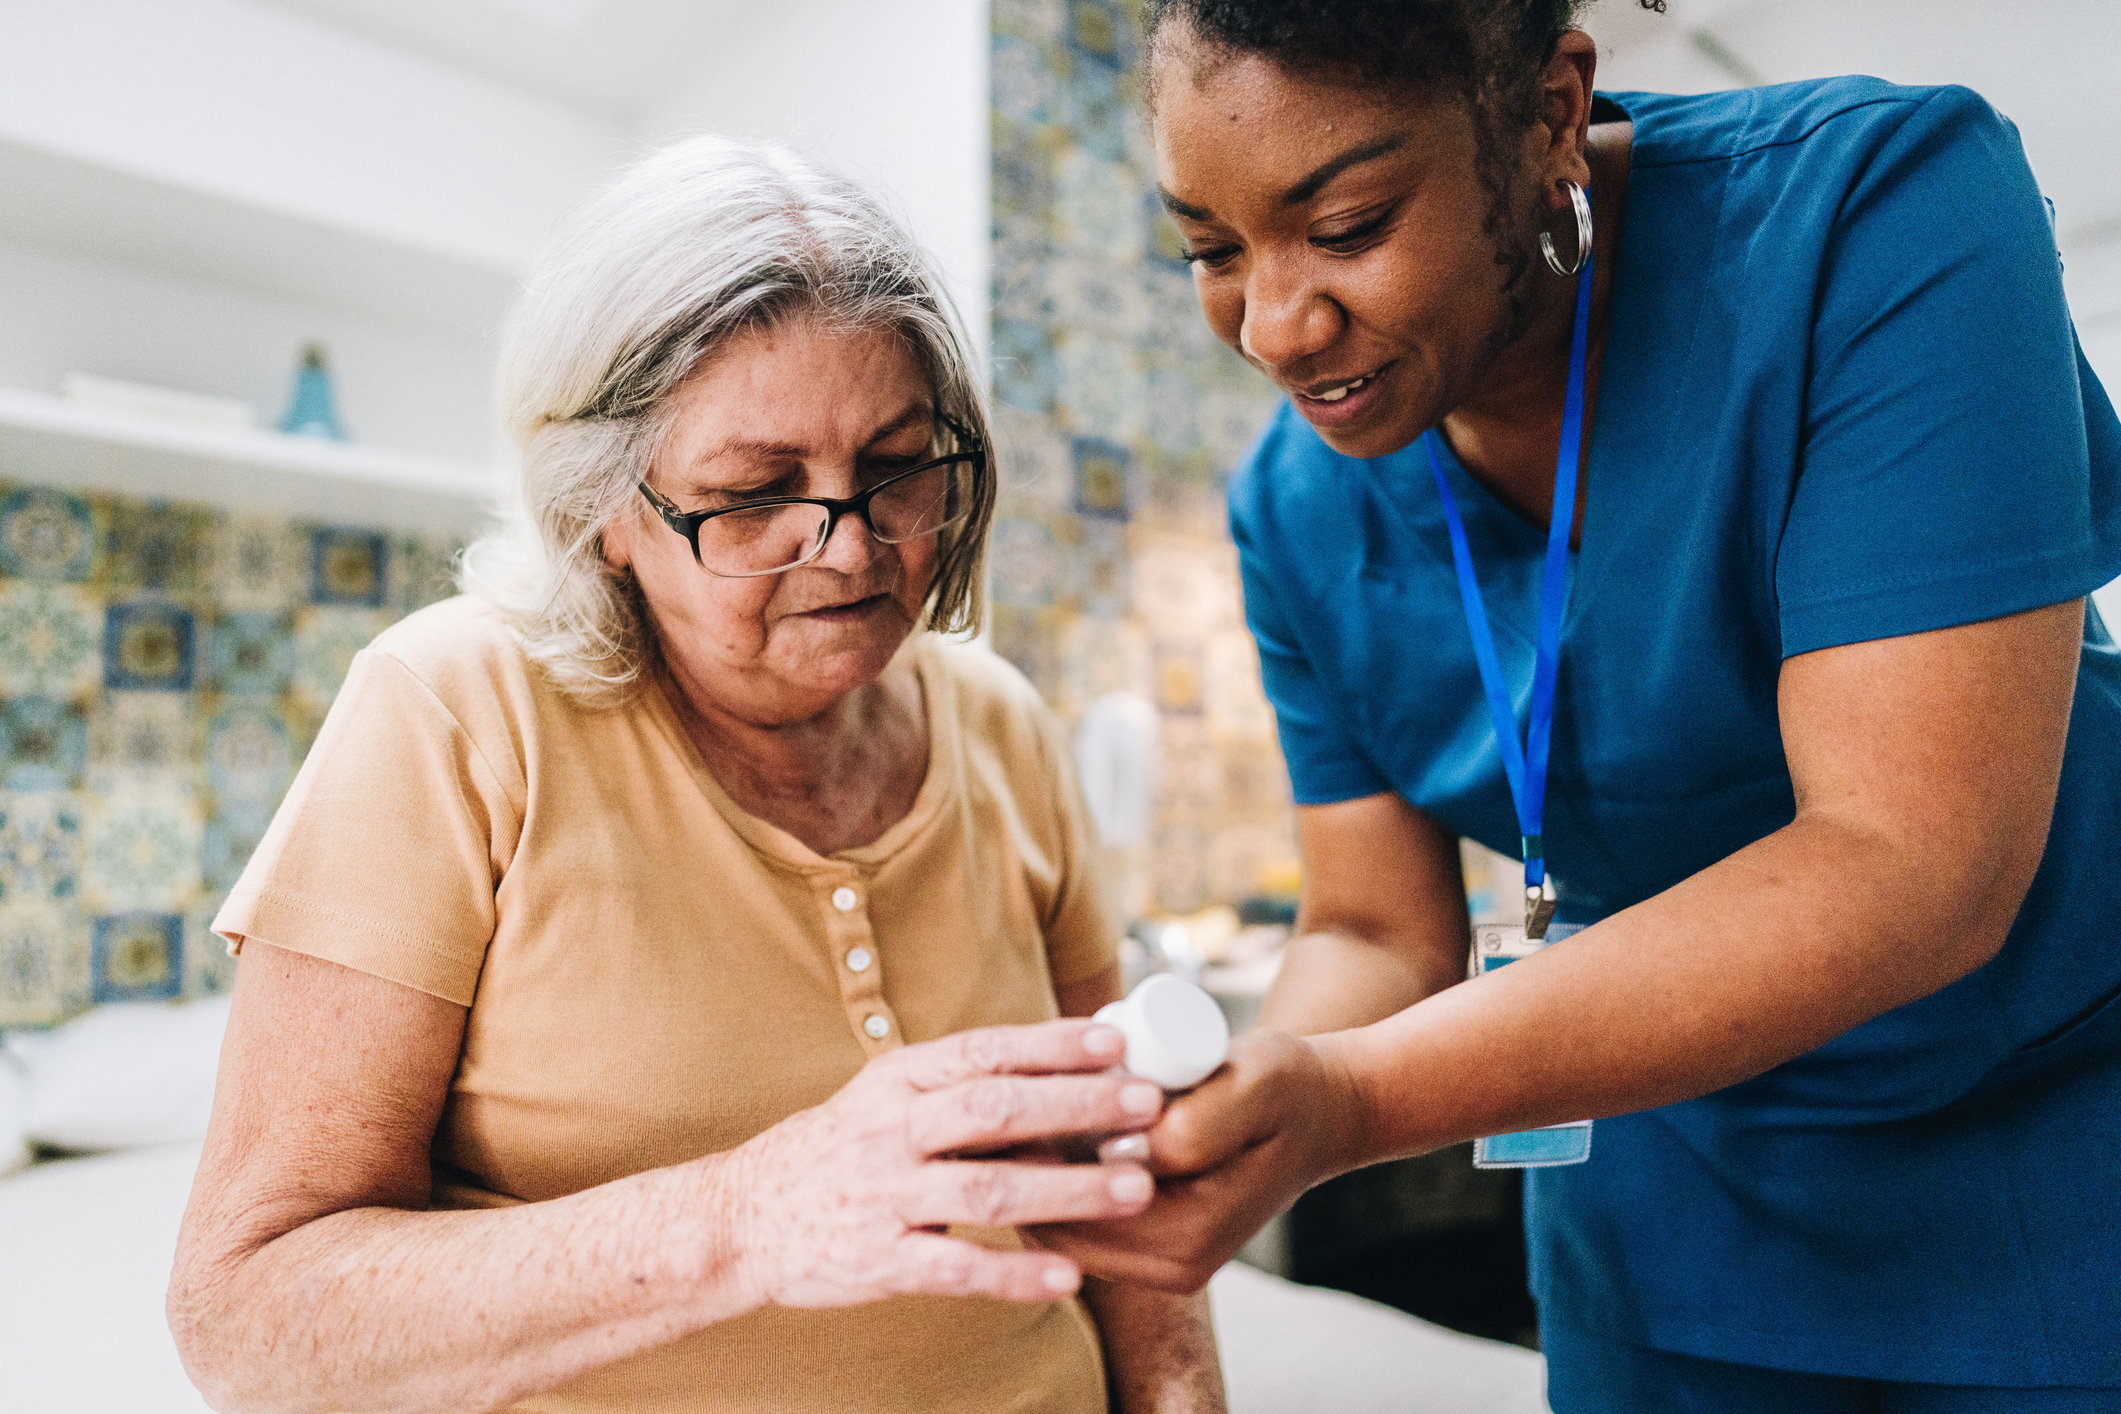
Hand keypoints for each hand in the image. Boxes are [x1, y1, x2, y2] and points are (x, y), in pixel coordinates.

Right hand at [723, 1019, 1167, 1306]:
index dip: (1052, 1044)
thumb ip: (963, 1087)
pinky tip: (1069, 1278)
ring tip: (1135, 1190)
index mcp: (899, 1079)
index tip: (1116, 1040)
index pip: (985, 1051)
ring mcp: (884, 1196)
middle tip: (1148, 1105)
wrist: (742, 1218)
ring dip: (1068, 1189)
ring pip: (987, 1188)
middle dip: (1077, 1105)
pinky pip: (955, 1268)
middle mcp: (891, 1129)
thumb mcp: (888, 1098)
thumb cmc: (840, 1151)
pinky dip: (1015, 1274)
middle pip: (994, 1109)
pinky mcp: (879, 1260)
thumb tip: (1068, 1068)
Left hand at [1026, 1028, 1361, 1292]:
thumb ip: (1193, 1126)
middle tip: (995, 1098)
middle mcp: (1172, 1268)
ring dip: (1033, 1172)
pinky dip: (1054, 1176)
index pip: (1074, 1212)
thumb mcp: (1251, 1085)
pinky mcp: (1149, 1245)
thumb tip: (1121, 1153)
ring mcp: (1159, 1264)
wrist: (1316, 1111)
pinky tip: (1045, 1123)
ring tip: (1015, 1107)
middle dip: (1020, 1167)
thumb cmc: (1283, 1087)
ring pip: (1058, 1227)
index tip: (1004, 1096)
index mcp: (1190, 1239)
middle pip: (1055, 1229)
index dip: (1031, 1155)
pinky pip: (1077, 1219)